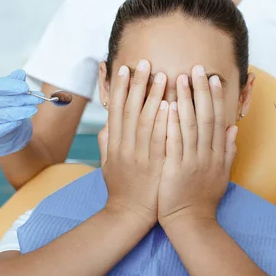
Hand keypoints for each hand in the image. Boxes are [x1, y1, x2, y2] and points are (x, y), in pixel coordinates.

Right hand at [0, 70, 44, 156]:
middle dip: (19, 99)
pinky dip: (9, 125)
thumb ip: (12, 81)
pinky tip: (20, 120)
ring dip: (18, 112)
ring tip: (32, 109)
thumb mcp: (7, 88)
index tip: (24, 87)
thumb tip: (20, 74)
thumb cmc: (1, 102)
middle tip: (36, 98)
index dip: (8, 86)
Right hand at [100, 60, 167, 226]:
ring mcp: (138, 155)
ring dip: (152, 96)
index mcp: (113, 142)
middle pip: (129, 108)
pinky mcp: (153, 165)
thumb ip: (107, 141)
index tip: (124, 67)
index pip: (115, 108)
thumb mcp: (108, 162)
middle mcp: (123, 145)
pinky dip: (163, 121)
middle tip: (144, 61)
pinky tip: (168, 104)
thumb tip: (108, 122)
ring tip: (161, 75)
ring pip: (145, 120)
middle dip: (136, 83)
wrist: (129, 214)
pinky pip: (158, 139)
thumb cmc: (120, 186)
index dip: (119, 87)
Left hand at [158, 65, 237, 227]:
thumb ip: (228, 150)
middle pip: (206, 116)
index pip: (218, 119)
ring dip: (185, 99)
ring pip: (190, 124)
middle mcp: (207, 154)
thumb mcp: (222, 174)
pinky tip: (166, 105)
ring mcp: (192, 161)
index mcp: (217, 154)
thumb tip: (234, 128)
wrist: (191, 222)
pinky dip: (171, 122)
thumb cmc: (203, 198)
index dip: (215, 97)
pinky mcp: (175, 169)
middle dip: (201, 90)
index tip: (212, 78)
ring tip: (179, 78)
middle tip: (196, 68)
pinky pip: (174, 141)